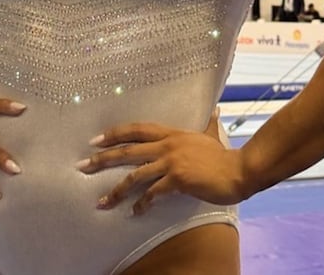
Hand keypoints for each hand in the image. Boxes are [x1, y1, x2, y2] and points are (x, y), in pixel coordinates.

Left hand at [79, 109, 249, 214]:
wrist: (240, 170)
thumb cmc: (224, 156)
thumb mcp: (211, 136)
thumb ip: (208, 123)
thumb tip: (213, 110)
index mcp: (170, 134)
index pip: (135, 130)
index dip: (113, 134)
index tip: (95, 140)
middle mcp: (166, 145)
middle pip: (126, 150)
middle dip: (102, 159)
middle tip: (83, 166)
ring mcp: (171, 162)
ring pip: (135, 175)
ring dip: (117, 190)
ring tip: (102, 202)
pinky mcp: (178, 179)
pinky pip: (154, 193)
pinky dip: (142, 204)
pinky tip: (135, 212)